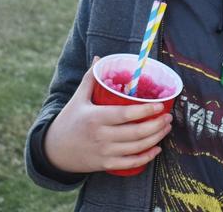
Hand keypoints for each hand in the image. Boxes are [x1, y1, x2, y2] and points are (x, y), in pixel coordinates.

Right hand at [42, 57, 172, 173]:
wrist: (54, 150)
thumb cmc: (69, 120)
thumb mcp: (78, 98)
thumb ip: (90, 78)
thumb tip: (100, 58)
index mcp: (96, 118)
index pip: (126, 114)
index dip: (146, 111)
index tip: (160, 105)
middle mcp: (101, 136)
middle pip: (136, 133)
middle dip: (157, 125)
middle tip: (168, 116)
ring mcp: (104, 152)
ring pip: (136, 148)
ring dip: (156, 138)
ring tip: (166, 128)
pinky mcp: (105, 164)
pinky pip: (130, 163)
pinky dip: (146, 157)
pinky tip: (156, 148)